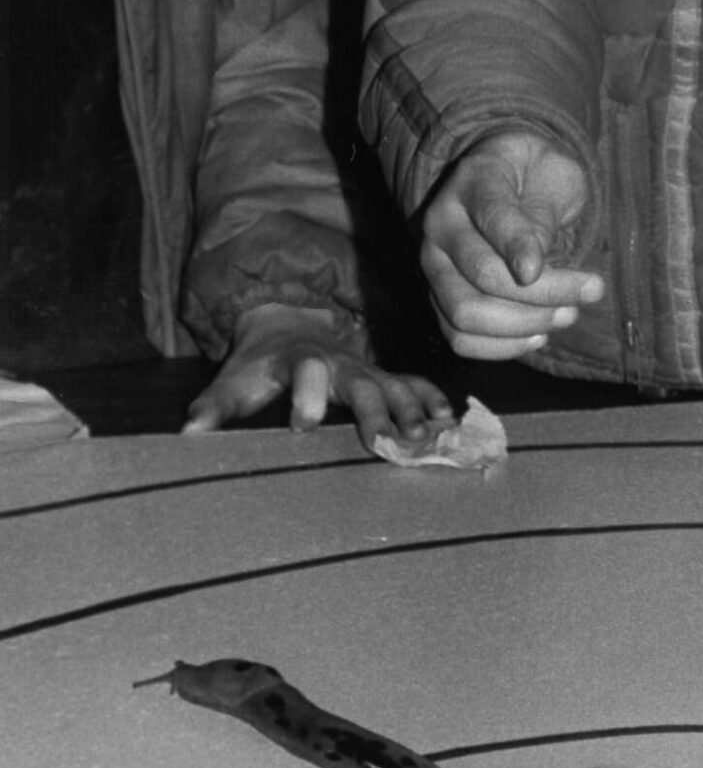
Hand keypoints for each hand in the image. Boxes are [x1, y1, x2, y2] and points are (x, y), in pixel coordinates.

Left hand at [183, 304, 452, 453]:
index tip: (303, 426)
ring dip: (412, 412)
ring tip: (427, 438)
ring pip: (395, 386)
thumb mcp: (235, 379)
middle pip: (362, 384)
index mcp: (300, 360)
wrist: (290, 325)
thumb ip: (215, 404)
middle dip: (375, 411)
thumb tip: (189, 432)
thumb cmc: (261, 363)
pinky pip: (414, 384)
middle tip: (385, 443)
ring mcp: (368, 369)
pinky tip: (449, 422)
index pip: (305, 372)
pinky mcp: (386, 376)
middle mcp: (341, 363)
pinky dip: (432, 400)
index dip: (305, 396)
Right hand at [419, 129, 604, 360]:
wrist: (508, 178)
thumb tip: (531, 266)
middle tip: (591, 291)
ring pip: (465, 313)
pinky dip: (502, 347)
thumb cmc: (537, 175)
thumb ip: (542, 211)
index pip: (492, 215)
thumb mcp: (553, 172)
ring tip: (568, 315)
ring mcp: (435, 266)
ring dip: (523, 325)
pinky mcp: (439, 299)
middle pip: (482, 273)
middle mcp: (442, 225)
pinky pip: (461, 339)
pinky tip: (539, 335)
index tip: (540, 270)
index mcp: (474, 181)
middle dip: (543, 293)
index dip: (517, 246)